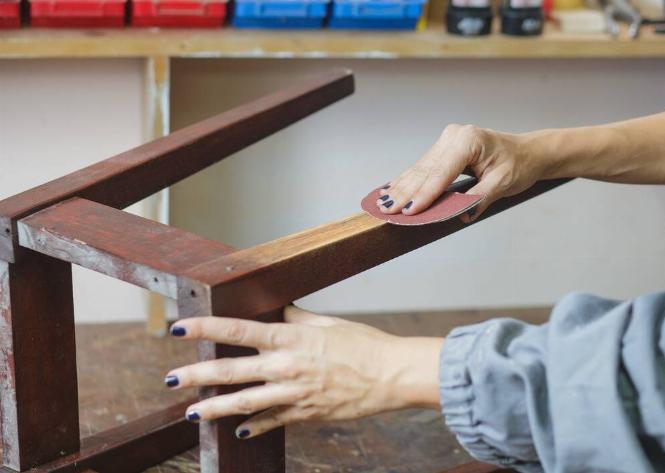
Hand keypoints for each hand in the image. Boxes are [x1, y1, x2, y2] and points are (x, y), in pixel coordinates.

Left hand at [165, 306, 442, 439]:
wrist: (392, 376)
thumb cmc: (365, 345)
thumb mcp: (328, 323)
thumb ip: (297, 319)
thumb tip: (278, 312)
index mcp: (291, 339)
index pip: (238, 331)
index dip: (206, 329)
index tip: (179, 329)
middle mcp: (286, 367)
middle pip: (232, 372)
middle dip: (197, 375)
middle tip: (170, 379)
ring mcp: (294, 394)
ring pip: (244, 403)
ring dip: (214, 408)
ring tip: (190, 412)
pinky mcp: (305, 414)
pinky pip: (273, 421)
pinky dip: (254, 426)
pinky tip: (239, 431)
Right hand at [377, 124, 550, 221]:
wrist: (528, 152)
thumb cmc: (519, 165)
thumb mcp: (505, 183)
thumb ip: (481, 198)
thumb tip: (462, 214)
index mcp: (469, 140)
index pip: (441, 173)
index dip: (424, 194)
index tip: (409, 211)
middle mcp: (454, 136)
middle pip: (425, 170)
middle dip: (406, 193)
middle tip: (387, 211)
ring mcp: (448, 139)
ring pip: (420, 168)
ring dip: (402, 187)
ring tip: (383, 203)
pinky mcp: (444, 146)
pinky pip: (424, 166)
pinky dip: (408, 180)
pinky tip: (391, 189)